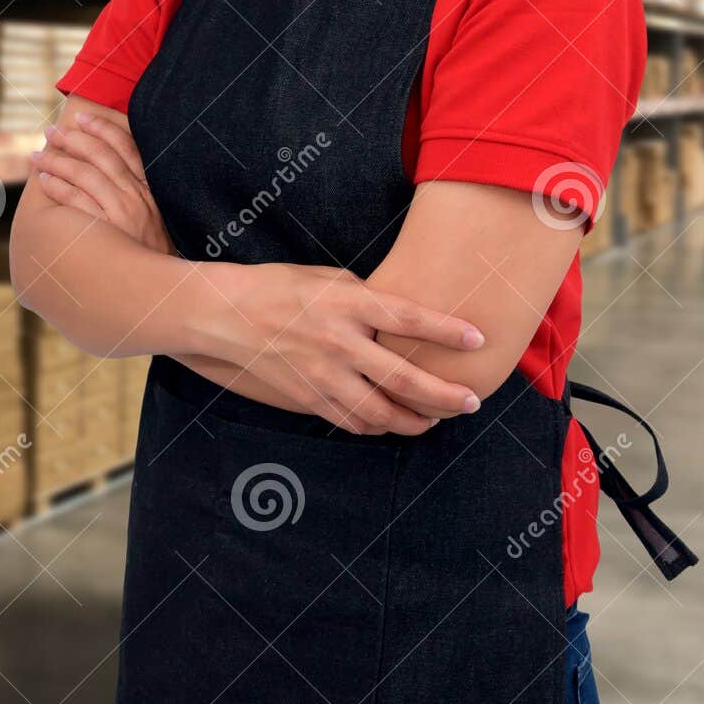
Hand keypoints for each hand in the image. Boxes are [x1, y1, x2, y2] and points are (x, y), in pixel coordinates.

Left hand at [30, 110, 176, 256]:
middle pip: (101, 155)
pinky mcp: (108, 231)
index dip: (102, 128)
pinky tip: (44, 181)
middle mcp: (138, 196)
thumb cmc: (150, 253)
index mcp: (149, 188)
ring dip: (58, 161)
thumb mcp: (155, 217)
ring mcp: (123, 213)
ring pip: (85, 174)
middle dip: (72, 139)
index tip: (81, 118)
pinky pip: (77, 201)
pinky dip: (58, 186)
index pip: (126, 146)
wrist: (160, 289)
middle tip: (50, 132)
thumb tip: (106, 171)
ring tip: (37, 156)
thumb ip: (136, 194)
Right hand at [180, 261, 485, 436]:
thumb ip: (367, 298)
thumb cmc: (279, 286)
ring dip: (415, 421)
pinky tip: (394, 422)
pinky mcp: (308, 397)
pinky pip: (352, 422)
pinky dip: (379, 427)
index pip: (407, 318)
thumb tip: (404, 318)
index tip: (478, 338)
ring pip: (381, 413)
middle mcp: (337, 342)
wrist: (225, 315)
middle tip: (471, 402)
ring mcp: (321, 375)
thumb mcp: (326, 276)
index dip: (446, 330)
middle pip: (403, 378)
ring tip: (436, 419)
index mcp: (345, 303)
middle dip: (444, 395)